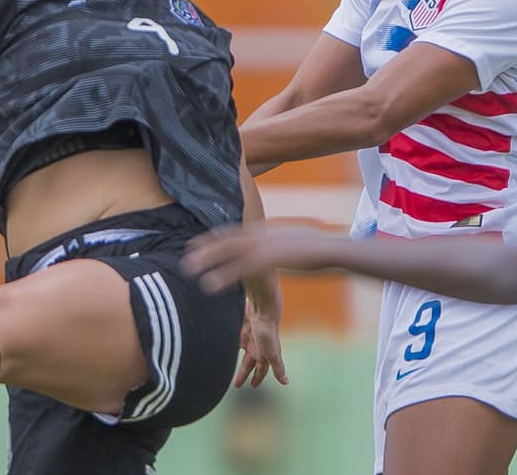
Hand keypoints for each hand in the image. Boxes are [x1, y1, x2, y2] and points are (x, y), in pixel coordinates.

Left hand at [183, 222, 336, 293]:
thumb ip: (279, 242)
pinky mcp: (268, 260)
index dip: (215, 236)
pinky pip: (240, 269)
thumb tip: (276, 244)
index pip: (235, 231)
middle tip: (186, 251)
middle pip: (226, 238)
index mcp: (266, 231)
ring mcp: (263, 245)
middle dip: (205, 245)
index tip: (198, 240)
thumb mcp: (293, 240)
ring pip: (227, 251)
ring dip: (206, 259)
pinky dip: (222, 276)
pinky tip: (209, 285)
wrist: (330, 250)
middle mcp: (261, 235)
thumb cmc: (317, 248)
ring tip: (187, 268)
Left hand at [233, 296, 288, 388]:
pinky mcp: (239, 331)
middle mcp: (256, 348)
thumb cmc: (268, 332)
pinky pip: (232, 343)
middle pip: (248, 364)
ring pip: (241, 354)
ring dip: (236, 362)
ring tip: (226, 370)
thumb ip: (277, 368)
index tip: (253, 386)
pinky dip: (228, 348)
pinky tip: (222, 350)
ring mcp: (247, 339)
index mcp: (264, 355)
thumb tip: (286, 383)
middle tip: (237, 385)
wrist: (261, 310)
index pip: (261, 370)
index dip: (257, 378)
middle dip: (243, 374)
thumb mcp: (272, 353)